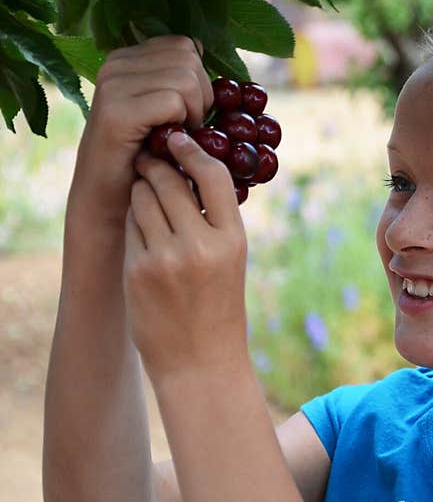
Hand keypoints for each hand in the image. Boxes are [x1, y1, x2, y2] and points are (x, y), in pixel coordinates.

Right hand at [69, 35, 211, 230]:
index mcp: (128, 58)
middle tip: (186, 129)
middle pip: (189, 58)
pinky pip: (174, 101)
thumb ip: (179, 79)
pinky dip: (184, 126)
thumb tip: (204, 47)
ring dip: (195, 113)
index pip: (185, 45)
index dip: (200, 79)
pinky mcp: (116, 111)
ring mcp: (112, 84)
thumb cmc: (148, 159)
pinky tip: (170, 144)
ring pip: (186, 79)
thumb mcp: (166, 111)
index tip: (189, 112)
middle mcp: (116, 64)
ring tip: (177, 137)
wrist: (114, 201)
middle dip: (202, 96)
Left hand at [123, 131, 249, 385]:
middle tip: (152, 160)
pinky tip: (142, 234)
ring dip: (142, 191)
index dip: (193, 151)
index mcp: (233, 240)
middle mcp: (200, 245)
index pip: (213, 176)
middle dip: (158, 166)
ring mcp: (165, 258)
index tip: (179, 139)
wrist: (201, 362)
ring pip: (143, 199)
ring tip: (149, 200)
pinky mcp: (137, 270)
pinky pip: (129, 226)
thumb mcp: (232, 261)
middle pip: (170, 181)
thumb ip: (215, 220)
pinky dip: (133, 222)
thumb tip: (190, 171)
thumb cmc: (219, 308)